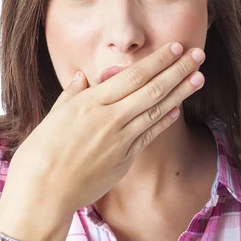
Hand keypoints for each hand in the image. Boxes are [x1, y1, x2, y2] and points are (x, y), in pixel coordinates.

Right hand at [0, 42, 204, 240]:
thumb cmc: (40, 153)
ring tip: (199, 78)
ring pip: (156, 110)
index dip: (158, 60)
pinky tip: (178, 110)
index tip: (175, 47)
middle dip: (178, 70)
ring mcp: (120, 139)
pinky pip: (149, 135)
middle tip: (198, 55)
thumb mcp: (54, 116)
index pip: (133, 75)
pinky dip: (165, 121)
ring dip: (180, 92)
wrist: (43, 193)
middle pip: (152, 89)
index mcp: (91, 102)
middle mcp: (110, 117)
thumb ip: (72, 94)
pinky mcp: (125, 160)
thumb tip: (83, 76)